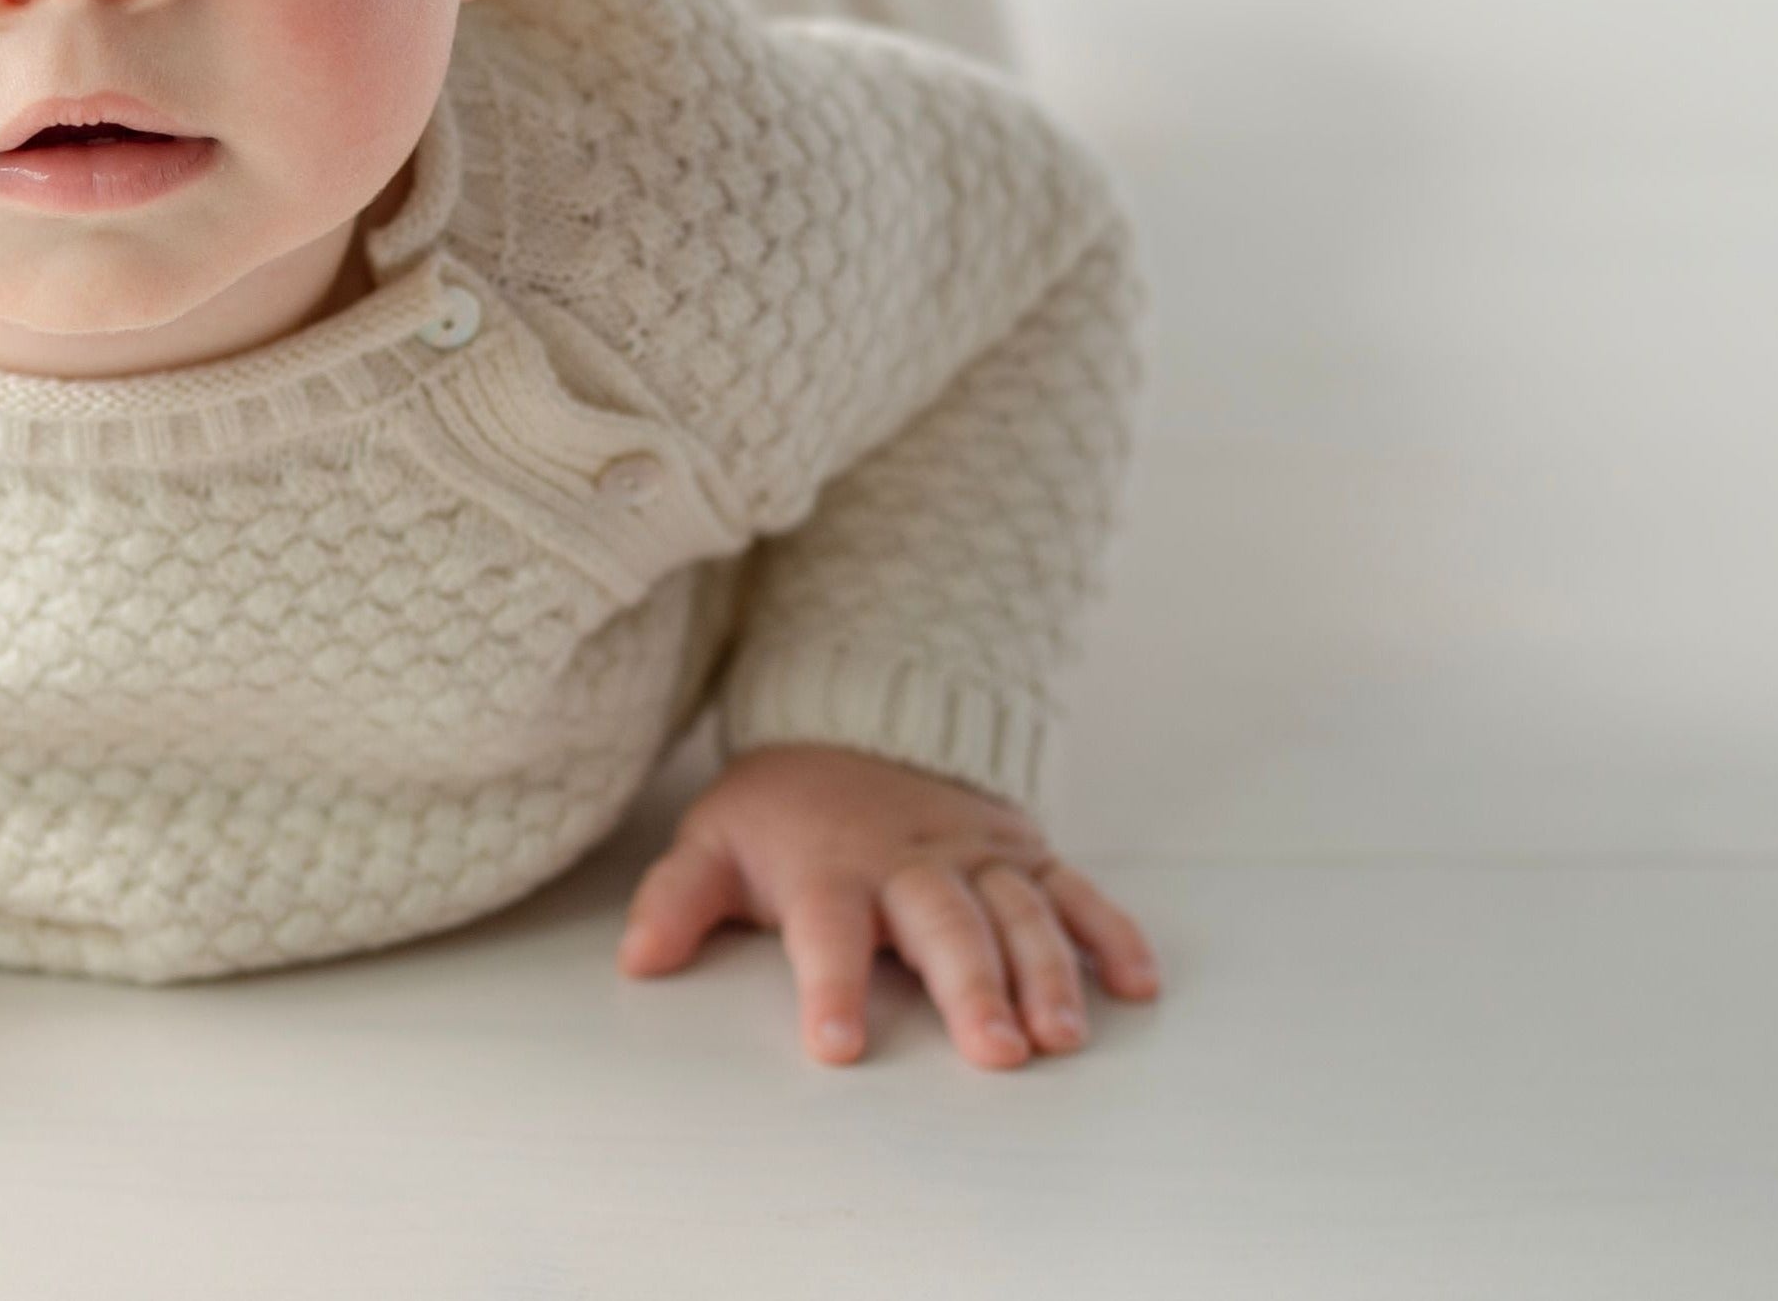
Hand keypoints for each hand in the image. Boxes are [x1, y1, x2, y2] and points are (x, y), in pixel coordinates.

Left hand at [617, 741, 1159, 1069]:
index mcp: (831, 866)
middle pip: (945, 925)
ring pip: (1019, 912)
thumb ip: (676, 900)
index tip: (836, 1044)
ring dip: (1046, 973)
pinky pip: (1076, 891)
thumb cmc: (781, 811)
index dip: (830, 984)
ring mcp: (976, 854)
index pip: (828, 928)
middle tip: (997, 1053)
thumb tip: (639, 960)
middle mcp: (911, 860)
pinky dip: (1111, 932)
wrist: (853, 723)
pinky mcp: (1024, 851)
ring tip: (1064, 1036)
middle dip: (973, 987)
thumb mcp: (712, 841)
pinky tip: (1138, 984)